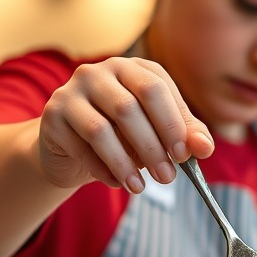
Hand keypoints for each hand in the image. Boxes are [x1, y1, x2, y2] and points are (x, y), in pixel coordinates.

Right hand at [38, 57, 213, 192]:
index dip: (171, 123)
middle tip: (167, 177)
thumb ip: (184, 136)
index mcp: (132, 69)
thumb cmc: (123, 137)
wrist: (72, 149)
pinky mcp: (52, 116)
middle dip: (151, 147)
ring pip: (102, 129)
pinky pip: (80, 146)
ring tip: (140, 187)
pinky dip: (102, 169)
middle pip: (128, 108)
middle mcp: (99, 72)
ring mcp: (71, 91)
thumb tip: (204, 147)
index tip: (184, 156)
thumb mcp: (158, 134)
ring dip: (125, 163)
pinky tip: (117, 183)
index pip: (156, 89)